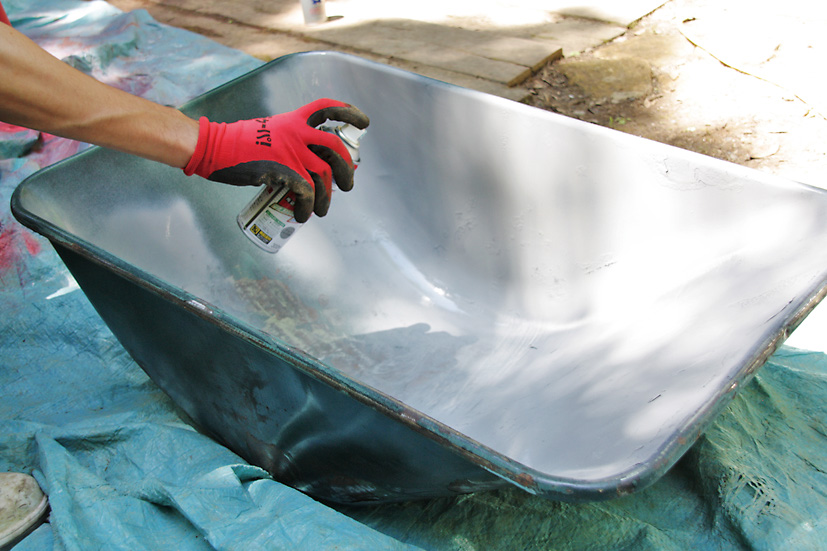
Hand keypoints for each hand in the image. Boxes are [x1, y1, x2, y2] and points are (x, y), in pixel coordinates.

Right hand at [184, 99, 369, 221]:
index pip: (327, 108)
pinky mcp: (284, 170)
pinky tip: (302, 215)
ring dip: (328, 197)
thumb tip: (306, 160)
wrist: (216, 147)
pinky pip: (307, 192)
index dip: (349, 113)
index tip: (364, 122)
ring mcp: (292, 150)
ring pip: (324, 175)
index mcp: (294, 119)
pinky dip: (309, 207)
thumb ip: (289, 139)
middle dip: (346, 169)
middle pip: (335, 148)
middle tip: (347, 185)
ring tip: (322, 210)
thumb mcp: (269, 131)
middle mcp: (297, 132)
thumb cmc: (238, 143)